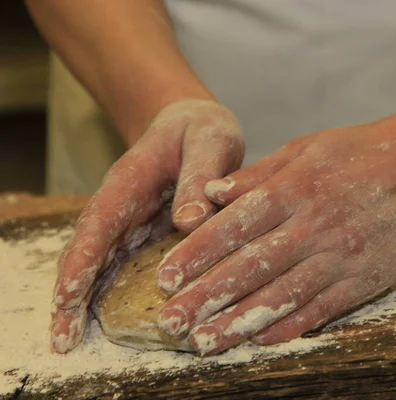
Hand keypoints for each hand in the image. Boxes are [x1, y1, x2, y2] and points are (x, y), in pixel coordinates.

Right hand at [51, 99, 243, 352]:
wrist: (194, 125)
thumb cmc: (202, 131)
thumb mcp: (210, 143)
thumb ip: (200, 177)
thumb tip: (190, 220)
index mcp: (131, 179)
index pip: (100, 220)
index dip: (83, 259)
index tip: (69, 294)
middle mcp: (120, 203)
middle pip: (86, 248)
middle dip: (70, 292)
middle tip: (62, 338)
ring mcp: (127, 219)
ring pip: (96, 260)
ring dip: (81, 299)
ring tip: (68, 339)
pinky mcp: (140, 231)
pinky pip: (117, 262)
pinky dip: (105, 289)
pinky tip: (100, 319)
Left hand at [156, 111, 395, 354]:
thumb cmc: (368, 149)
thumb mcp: (310, 146)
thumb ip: (261, 173)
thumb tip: (213, 193)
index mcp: (296, 188)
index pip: (235, 226)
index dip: (197, 254)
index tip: (165, 278)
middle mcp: (314, 225)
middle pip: (250, 267)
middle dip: (205, 297)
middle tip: (169, 323)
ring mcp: (342, 256)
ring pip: (282, 296)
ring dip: (239, 323)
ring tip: (204, 344)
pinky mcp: (366, 279)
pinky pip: (322, 309)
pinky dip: (289, 328)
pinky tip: (259, 341)